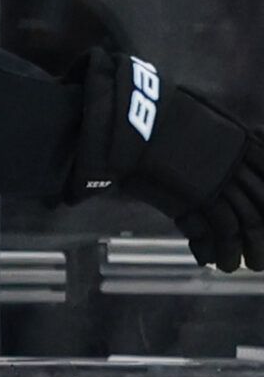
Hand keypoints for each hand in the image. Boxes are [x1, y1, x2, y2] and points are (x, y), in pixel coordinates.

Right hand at [72, 51, 263, 271]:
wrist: (126, 114)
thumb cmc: (149, 111)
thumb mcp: (190, 115)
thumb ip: (207, 133)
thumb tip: (214, 145)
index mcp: (236, 139)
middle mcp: (233, 162)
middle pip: (262, 204)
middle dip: (262, 235)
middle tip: (258, 256)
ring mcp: (217, 179)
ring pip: (244, 222)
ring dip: (245, 248)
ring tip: (241, 265)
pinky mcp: (196, 195)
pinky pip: (217, 229)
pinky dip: (217, 248)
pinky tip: (211, 259)